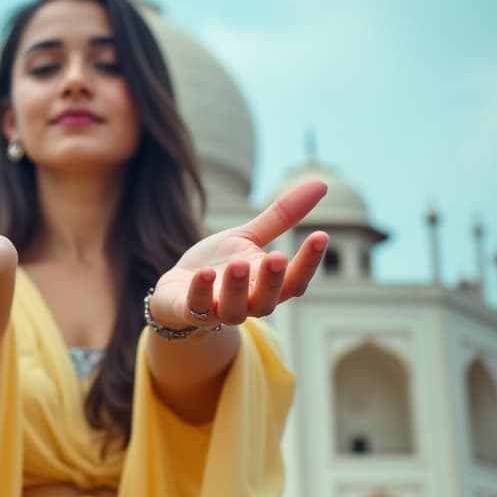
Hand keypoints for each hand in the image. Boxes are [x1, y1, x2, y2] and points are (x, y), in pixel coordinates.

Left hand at [149, 180, 328, 330]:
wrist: (176, 288)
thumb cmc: (219, 264)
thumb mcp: (249, 237)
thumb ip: (282, 217)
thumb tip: (321, 184)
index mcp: (266, 285)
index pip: (295, 281)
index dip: (308, 262)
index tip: (320, 235)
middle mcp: (247, 304)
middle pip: (267, 301)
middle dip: (273, 281)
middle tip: (278, 257)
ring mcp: (217, 311)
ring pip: (234, 310)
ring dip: (236, 288)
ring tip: (238, 263)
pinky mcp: (188, 312)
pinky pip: (196, 307)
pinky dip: (200, 292)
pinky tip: (204, 273)